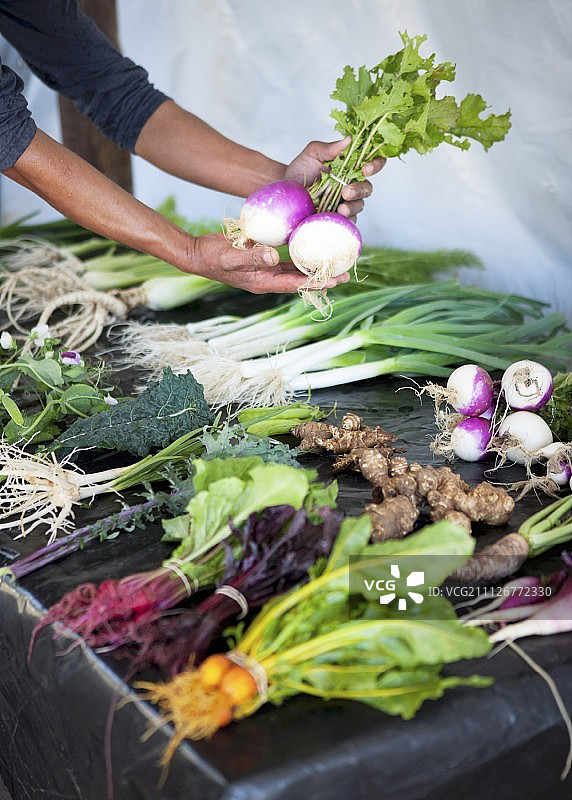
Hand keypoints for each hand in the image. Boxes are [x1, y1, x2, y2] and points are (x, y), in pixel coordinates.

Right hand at [184, 233, 349, 293]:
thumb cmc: (212, 257)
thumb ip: (251, 256)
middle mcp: (267, 278)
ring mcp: (265, 269)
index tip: (335, 280)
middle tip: (345, 271)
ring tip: (333, 261)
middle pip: (300, 280)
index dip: (316, 283)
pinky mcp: (262, 259)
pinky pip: (285, 259)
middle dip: (322, 277)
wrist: (198, 254)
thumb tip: (273, 256)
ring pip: (295, 270)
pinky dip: (299, 254)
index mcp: (262, 282)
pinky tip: (311, 245)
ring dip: (313, 267)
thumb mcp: (230, 256)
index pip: (295, 284)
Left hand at [285, 136, 384, 221]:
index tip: (366, 168)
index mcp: (351, 166)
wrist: (285, 190)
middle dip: (360, 190)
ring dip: (353, 207)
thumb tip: (348, 140)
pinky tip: (337, 218)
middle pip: (367, 188)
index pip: (372, 163)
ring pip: (360, 205)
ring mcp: (346, 202)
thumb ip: (329, 148)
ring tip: (341, 209)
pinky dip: (346, 220)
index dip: (376, 164)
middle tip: (346, 192)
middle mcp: (352, 184)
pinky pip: (349, 221)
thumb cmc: (300, 170)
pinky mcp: (339, 218)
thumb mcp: (312, 154)